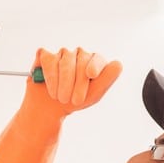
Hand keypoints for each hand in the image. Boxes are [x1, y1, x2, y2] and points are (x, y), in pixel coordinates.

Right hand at [0, 47, 121, 162]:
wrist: (51, 109)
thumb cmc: (74, 100)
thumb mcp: (93, 94)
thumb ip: (107, 79)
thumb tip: (118, 64)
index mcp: (94, 61)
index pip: (97, 58)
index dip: (95, 65)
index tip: (90, 74)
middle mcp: (79, 54)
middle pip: (81, 60)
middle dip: (77, 83)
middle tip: (74, 101)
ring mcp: (62, 54)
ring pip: (64, 61)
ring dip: (62, 84)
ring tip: (60, 98)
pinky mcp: (45, 55)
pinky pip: (49, 61)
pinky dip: (50, 77)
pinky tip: (50, 88)